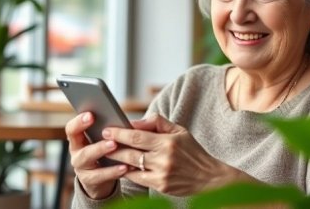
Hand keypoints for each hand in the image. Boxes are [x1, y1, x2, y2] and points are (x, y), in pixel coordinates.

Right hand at [65, 112, 127, 198]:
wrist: (101, 179)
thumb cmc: (106, 152)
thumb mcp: (105, 140)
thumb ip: (110, 129)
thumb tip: (127, 121)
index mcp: (78, 140)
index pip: (72, 129)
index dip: (79, 122)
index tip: (91, 115)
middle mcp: (77, 153)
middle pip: (80, 146)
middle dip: (96, 142)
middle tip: (110, 137)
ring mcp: (82, 168)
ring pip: (88, 160)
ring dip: (102, 151)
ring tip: (116, 146)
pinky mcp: (90, 180)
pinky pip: (100, 176)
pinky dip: (113, 171)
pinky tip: (125, 166)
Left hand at [103, 113, 249, 195]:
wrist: (209, 177)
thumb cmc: (192, 151)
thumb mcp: (179, 131)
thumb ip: (157, 122)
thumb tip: (134, 122)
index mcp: (169, 142)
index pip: (137, 136)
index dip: (119, 133)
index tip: (107, 129)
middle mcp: (164, 159)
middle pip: (130, 152)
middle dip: (113, 146)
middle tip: (100, 140)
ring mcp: (161, 174)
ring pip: (130, 166)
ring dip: (116, 160)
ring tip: (106, 152)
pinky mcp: (160, 186)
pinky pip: (137, 178)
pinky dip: (126, 172)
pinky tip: (119, 166)